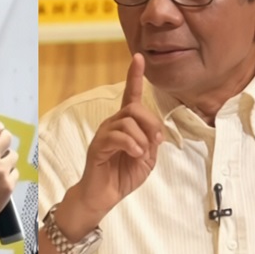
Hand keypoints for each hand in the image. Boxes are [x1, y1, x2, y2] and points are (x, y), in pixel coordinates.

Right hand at [74, 54, 162, 224]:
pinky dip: (133, 146)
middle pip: (134, 107)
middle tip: (156, 141)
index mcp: (125, 125)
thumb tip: (156, 132)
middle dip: (151, 122)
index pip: (130, 96)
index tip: (139, 57)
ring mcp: (104, 134)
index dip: (134, 76)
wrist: (103, 196)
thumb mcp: (147, 158)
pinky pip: (119, 136)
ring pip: (128, 121)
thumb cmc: (122, 176)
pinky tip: (134, 155)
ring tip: (141, 154)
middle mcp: (112, 124)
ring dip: (142, 139)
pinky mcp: (98, 146)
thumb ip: (152, 142)